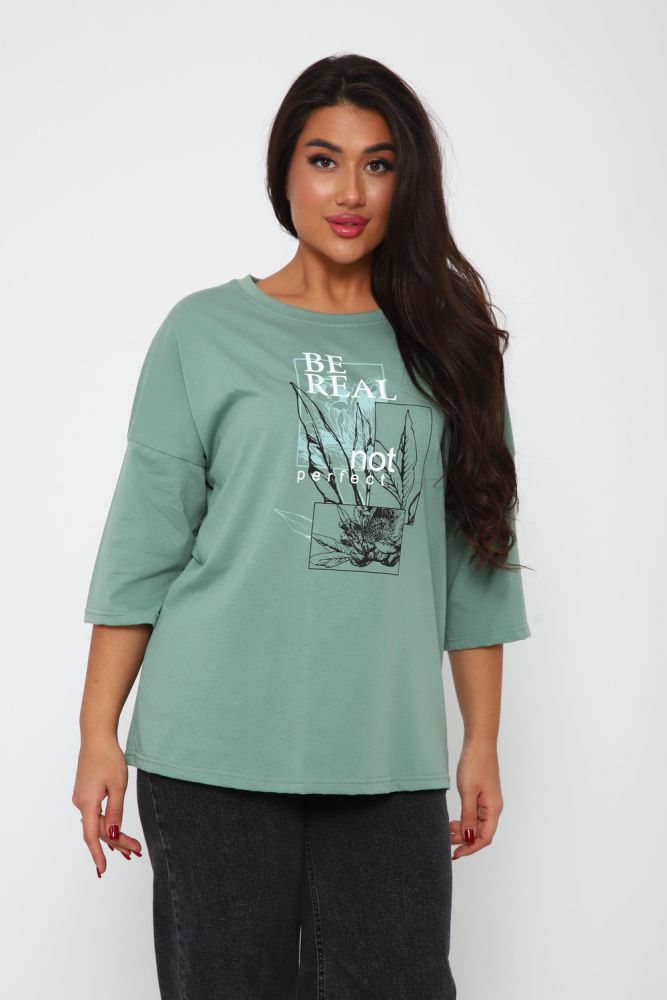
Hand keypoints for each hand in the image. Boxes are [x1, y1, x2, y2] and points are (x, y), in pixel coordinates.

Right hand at [72, 736, 142, 875]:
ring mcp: (82, 798)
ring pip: (98, 822)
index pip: (92, 836)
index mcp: (87, 803)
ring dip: (114, 835)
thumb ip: (116, 812)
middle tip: (137, 852)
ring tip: (131, 849)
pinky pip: (96, 814)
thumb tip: (114, 835)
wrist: (96, 737)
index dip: (98, 854)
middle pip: (99, 830)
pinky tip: (116, 832)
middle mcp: (81, 803)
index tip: (102, 870)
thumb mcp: (118, 785)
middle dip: (118, 843)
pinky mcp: (85, 793)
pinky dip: (108, 823)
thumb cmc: (109, 758)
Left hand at [449, 742, 502, 859]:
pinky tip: (454, 820)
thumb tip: (468, 838)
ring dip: (463, 830)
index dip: (470, 848)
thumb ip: (468, 816)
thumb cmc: (475, 764)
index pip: (484, 837)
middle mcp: (493, 807)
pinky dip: (464, 819)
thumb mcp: (468, 792)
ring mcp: (489, 801)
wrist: (479, 743)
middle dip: (464, 840)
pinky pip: (475, 814)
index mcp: (493, 809)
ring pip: (477, 824)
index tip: (456, 854)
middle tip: (446, 841)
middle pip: (481, 832)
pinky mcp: (483, 794)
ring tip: (447, 830)